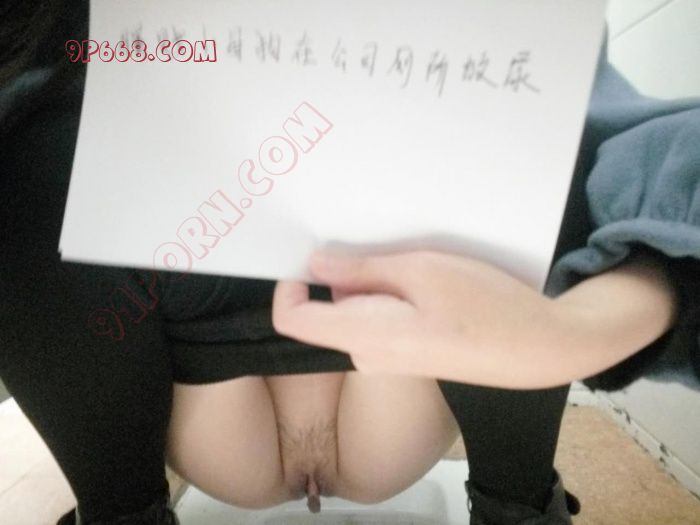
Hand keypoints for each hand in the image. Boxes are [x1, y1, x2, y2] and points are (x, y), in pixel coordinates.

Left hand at [273, 250, 675, 387]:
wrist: (540, 349)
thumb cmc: (487, 307)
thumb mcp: (423, 272)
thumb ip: (364, 271)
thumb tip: (316, 266)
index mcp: (364, 336)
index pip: (293, 320)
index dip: (289, 286)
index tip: (309, 253)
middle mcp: (368, 355)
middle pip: (327, 310)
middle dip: (343, 274)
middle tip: (382, 240)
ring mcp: (389, 359)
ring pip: (356, 311)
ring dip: (373, 281)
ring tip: (415, 259)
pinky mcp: (408, 355)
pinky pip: (380, 321)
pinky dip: (390, 296)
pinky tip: (428, 281)